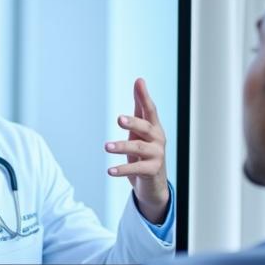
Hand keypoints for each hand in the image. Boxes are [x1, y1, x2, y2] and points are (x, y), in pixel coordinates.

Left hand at [105, 78, 169, 224]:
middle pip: (146, 127)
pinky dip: (122, 169)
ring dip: (121, 146)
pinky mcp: (152, 171)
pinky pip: (136, 169)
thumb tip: (139, 80)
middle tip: (119, 119)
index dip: (144, 96)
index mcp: (154, 127)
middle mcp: (158, 139)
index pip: (150, 109)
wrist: (154, 184)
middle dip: (133, 122)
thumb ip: (140, 107)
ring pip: (138, 148)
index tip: (139, 82)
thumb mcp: (141, 129)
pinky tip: (110, 170)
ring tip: (106, 146)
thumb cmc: (145, 152)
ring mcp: (157, 155)